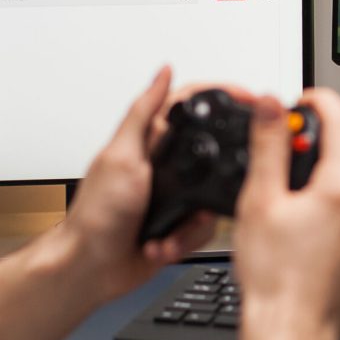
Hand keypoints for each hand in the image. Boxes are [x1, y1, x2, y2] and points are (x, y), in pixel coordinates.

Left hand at [59, 67, 218, 303]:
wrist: (92, 269)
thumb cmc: (96, 214)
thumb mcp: (122, 155)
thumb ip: (143, 112)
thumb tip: (163, 71)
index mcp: (149, 141)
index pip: (190, 105)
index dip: (220, 96)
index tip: (248, 98)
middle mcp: (163, 165)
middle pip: (212, 152)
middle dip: (218, 174)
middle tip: (216, 186)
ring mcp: (173, 195)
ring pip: (214, 194)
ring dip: (195, 218)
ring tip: (171, 227)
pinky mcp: (180, 223)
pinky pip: (205, 227)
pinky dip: (185, 238)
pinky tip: (162, 242)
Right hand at [235, 88, 339, 336]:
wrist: (292, 336)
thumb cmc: (275, 281)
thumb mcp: (259, 202)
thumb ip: (269, 146)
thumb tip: (271, 107)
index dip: (318, 101)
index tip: (301, 102)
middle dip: (309, 160)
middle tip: (276, 179)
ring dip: (319, 195)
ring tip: (285, 223)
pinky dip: (329, 222)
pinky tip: (302, 245)